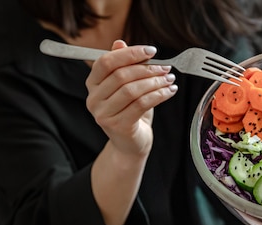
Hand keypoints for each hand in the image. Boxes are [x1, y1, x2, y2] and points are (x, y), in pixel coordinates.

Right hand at [85, 40, 177, 156]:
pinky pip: (141, 104)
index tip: (151, 51)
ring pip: (132, 90)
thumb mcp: (126, 86)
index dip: (129, 53)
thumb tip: (120, 43)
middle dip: (147, 69)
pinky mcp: (118, 126)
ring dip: (155, 82)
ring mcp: (103, 114)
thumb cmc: (130, 112)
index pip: (106, 62)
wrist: (130, 144)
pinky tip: (169, 91)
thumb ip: (122, 65)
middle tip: (165, 68)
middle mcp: (93, 99)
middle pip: (120, 75)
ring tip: (169, 79)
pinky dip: (159, 95)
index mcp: (92, 84)